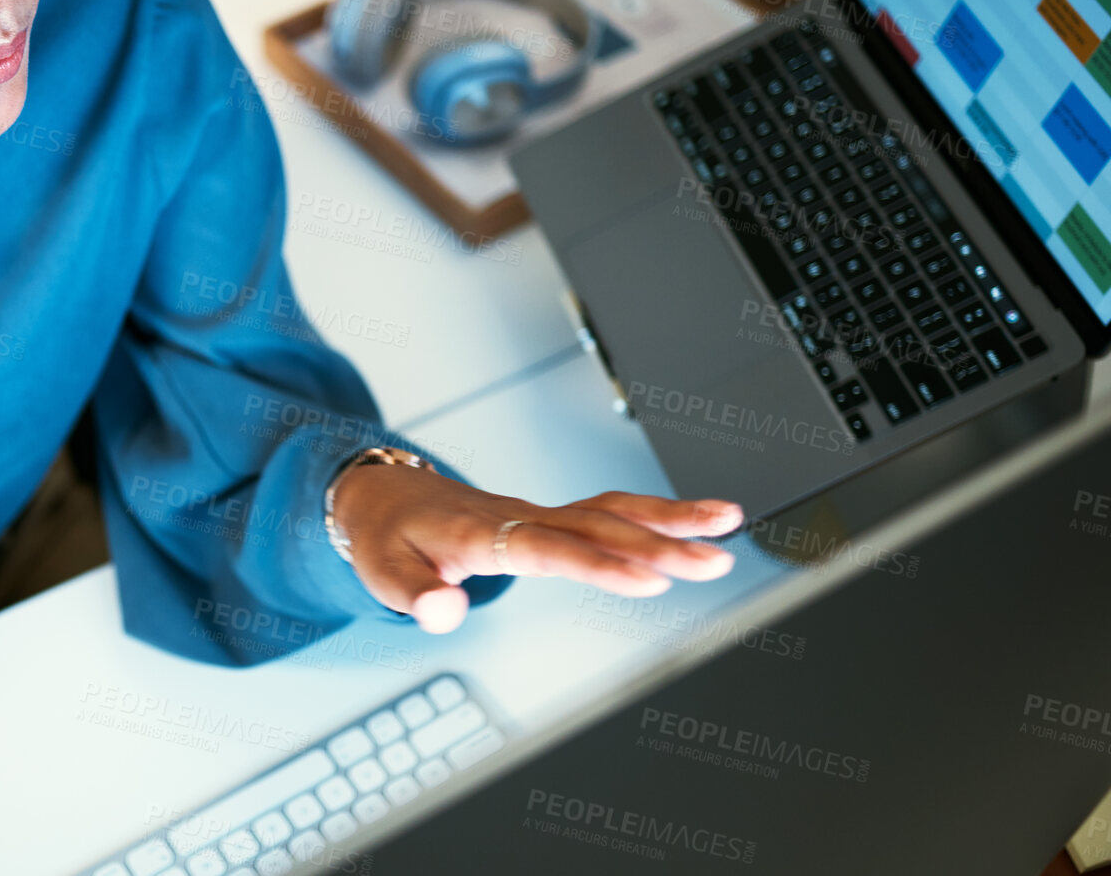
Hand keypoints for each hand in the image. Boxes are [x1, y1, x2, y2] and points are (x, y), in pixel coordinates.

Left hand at [329, 463, 743, 633]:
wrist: (383, 495)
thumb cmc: (384, 537)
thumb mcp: (381, 573)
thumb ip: (415, 597)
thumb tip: (444, 614)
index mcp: (482, 534)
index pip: (550, 550)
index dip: (600, 564)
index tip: (651, 578)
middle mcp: (520, 517)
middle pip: (598, 526)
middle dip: (660, 541)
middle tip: (715, 560)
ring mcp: (539, 514)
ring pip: (613, 510)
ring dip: (670, 517)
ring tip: (729, 522)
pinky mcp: (550, 518)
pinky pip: (609, 512)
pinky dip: (655, 514)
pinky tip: (698, 522)